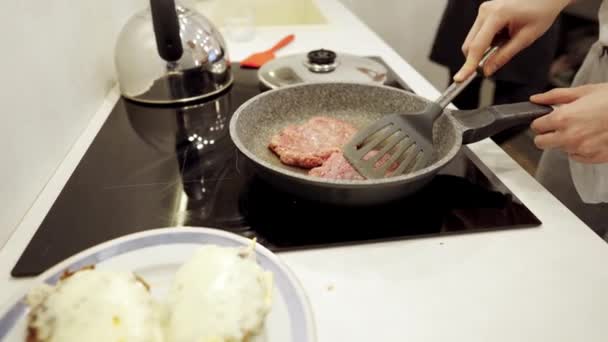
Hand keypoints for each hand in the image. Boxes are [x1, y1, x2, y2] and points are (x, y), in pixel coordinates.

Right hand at [453, 0, 570, 81]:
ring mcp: (483, 10)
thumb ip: (503, 56)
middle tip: (493, 64)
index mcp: (497, 15)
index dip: (468, 65)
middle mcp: (485, 11)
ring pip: (473, 40)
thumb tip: (486, 71)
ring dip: (485, 48)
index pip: (477, 46)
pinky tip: (504, 35)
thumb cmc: (540, 12)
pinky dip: (487, 41)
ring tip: (507, 40)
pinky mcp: (484, 12)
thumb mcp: (525, 38)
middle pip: (470, 44)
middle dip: (477, 58)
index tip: (460, 78)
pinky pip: (478, 34)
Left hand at [530, 84, 607, 163]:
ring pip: (560, 149)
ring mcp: (580, 150)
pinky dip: (580, 149)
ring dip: (565, 141)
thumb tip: (536, 99)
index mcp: (563, 118)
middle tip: (560, 126)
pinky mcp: (592, 158)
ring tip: (583, 128)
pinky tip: (592, 137)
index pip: (536, 126)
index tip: (548, 119)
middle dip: (547, 134)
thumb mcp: (584, 91)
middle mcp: (568, 137)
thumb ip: (555, 96)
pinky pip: (576, 156)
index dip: (542, 121)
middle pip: (541, 143)